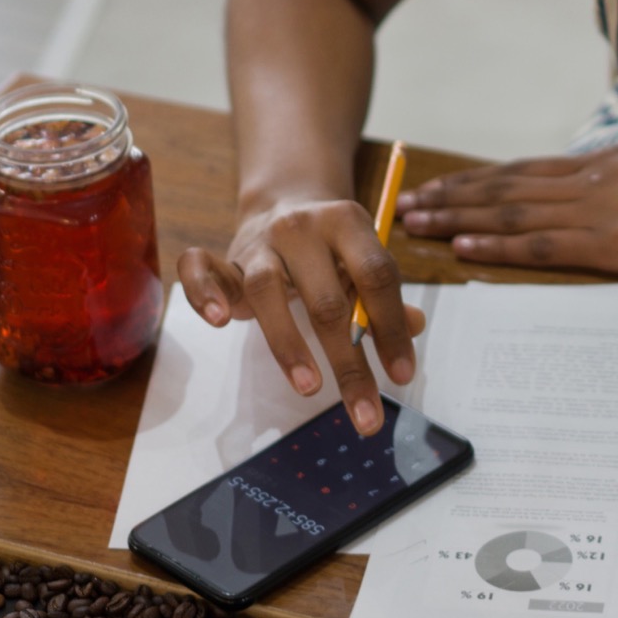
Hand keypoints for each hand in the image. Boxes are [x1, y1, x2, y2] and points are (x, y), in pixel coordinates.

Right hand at [177, 196, 425, 435]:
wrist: (283, 203)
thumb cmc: (330, 248)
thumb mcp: (361, 259)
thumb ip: (384, 293)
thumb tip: (416, 326)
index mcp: (347, 222)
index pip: (376, 275)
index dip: (391, 327)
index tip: (401, 377)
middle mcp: (302, 228)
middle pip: (326, 298)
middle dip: (349, 362)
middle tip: (366, 414)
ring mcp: (260, 242)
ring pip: (267, 290)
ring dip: (289, 344)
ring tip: (309, 388)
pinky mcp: (225, 257)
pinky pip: (202, 268)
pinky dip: (205, 292)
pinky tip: (221, 322)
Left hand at [398, 142, 617, 273]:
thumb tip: (607, 180)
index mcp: (600, 165)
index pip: (522, 171)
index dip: (475, 179)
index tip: (439, 184)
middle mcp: (587, 182)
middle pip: (503, 187)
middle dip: (451, 196)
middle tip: (406, 204)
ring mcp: (596, 212)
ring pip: (510, 212)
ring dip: (458, 217)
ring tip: (418, 223)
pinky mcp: (611, 245)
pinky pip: (541, 244)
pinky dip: (498, 245)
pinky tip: (466, 246)